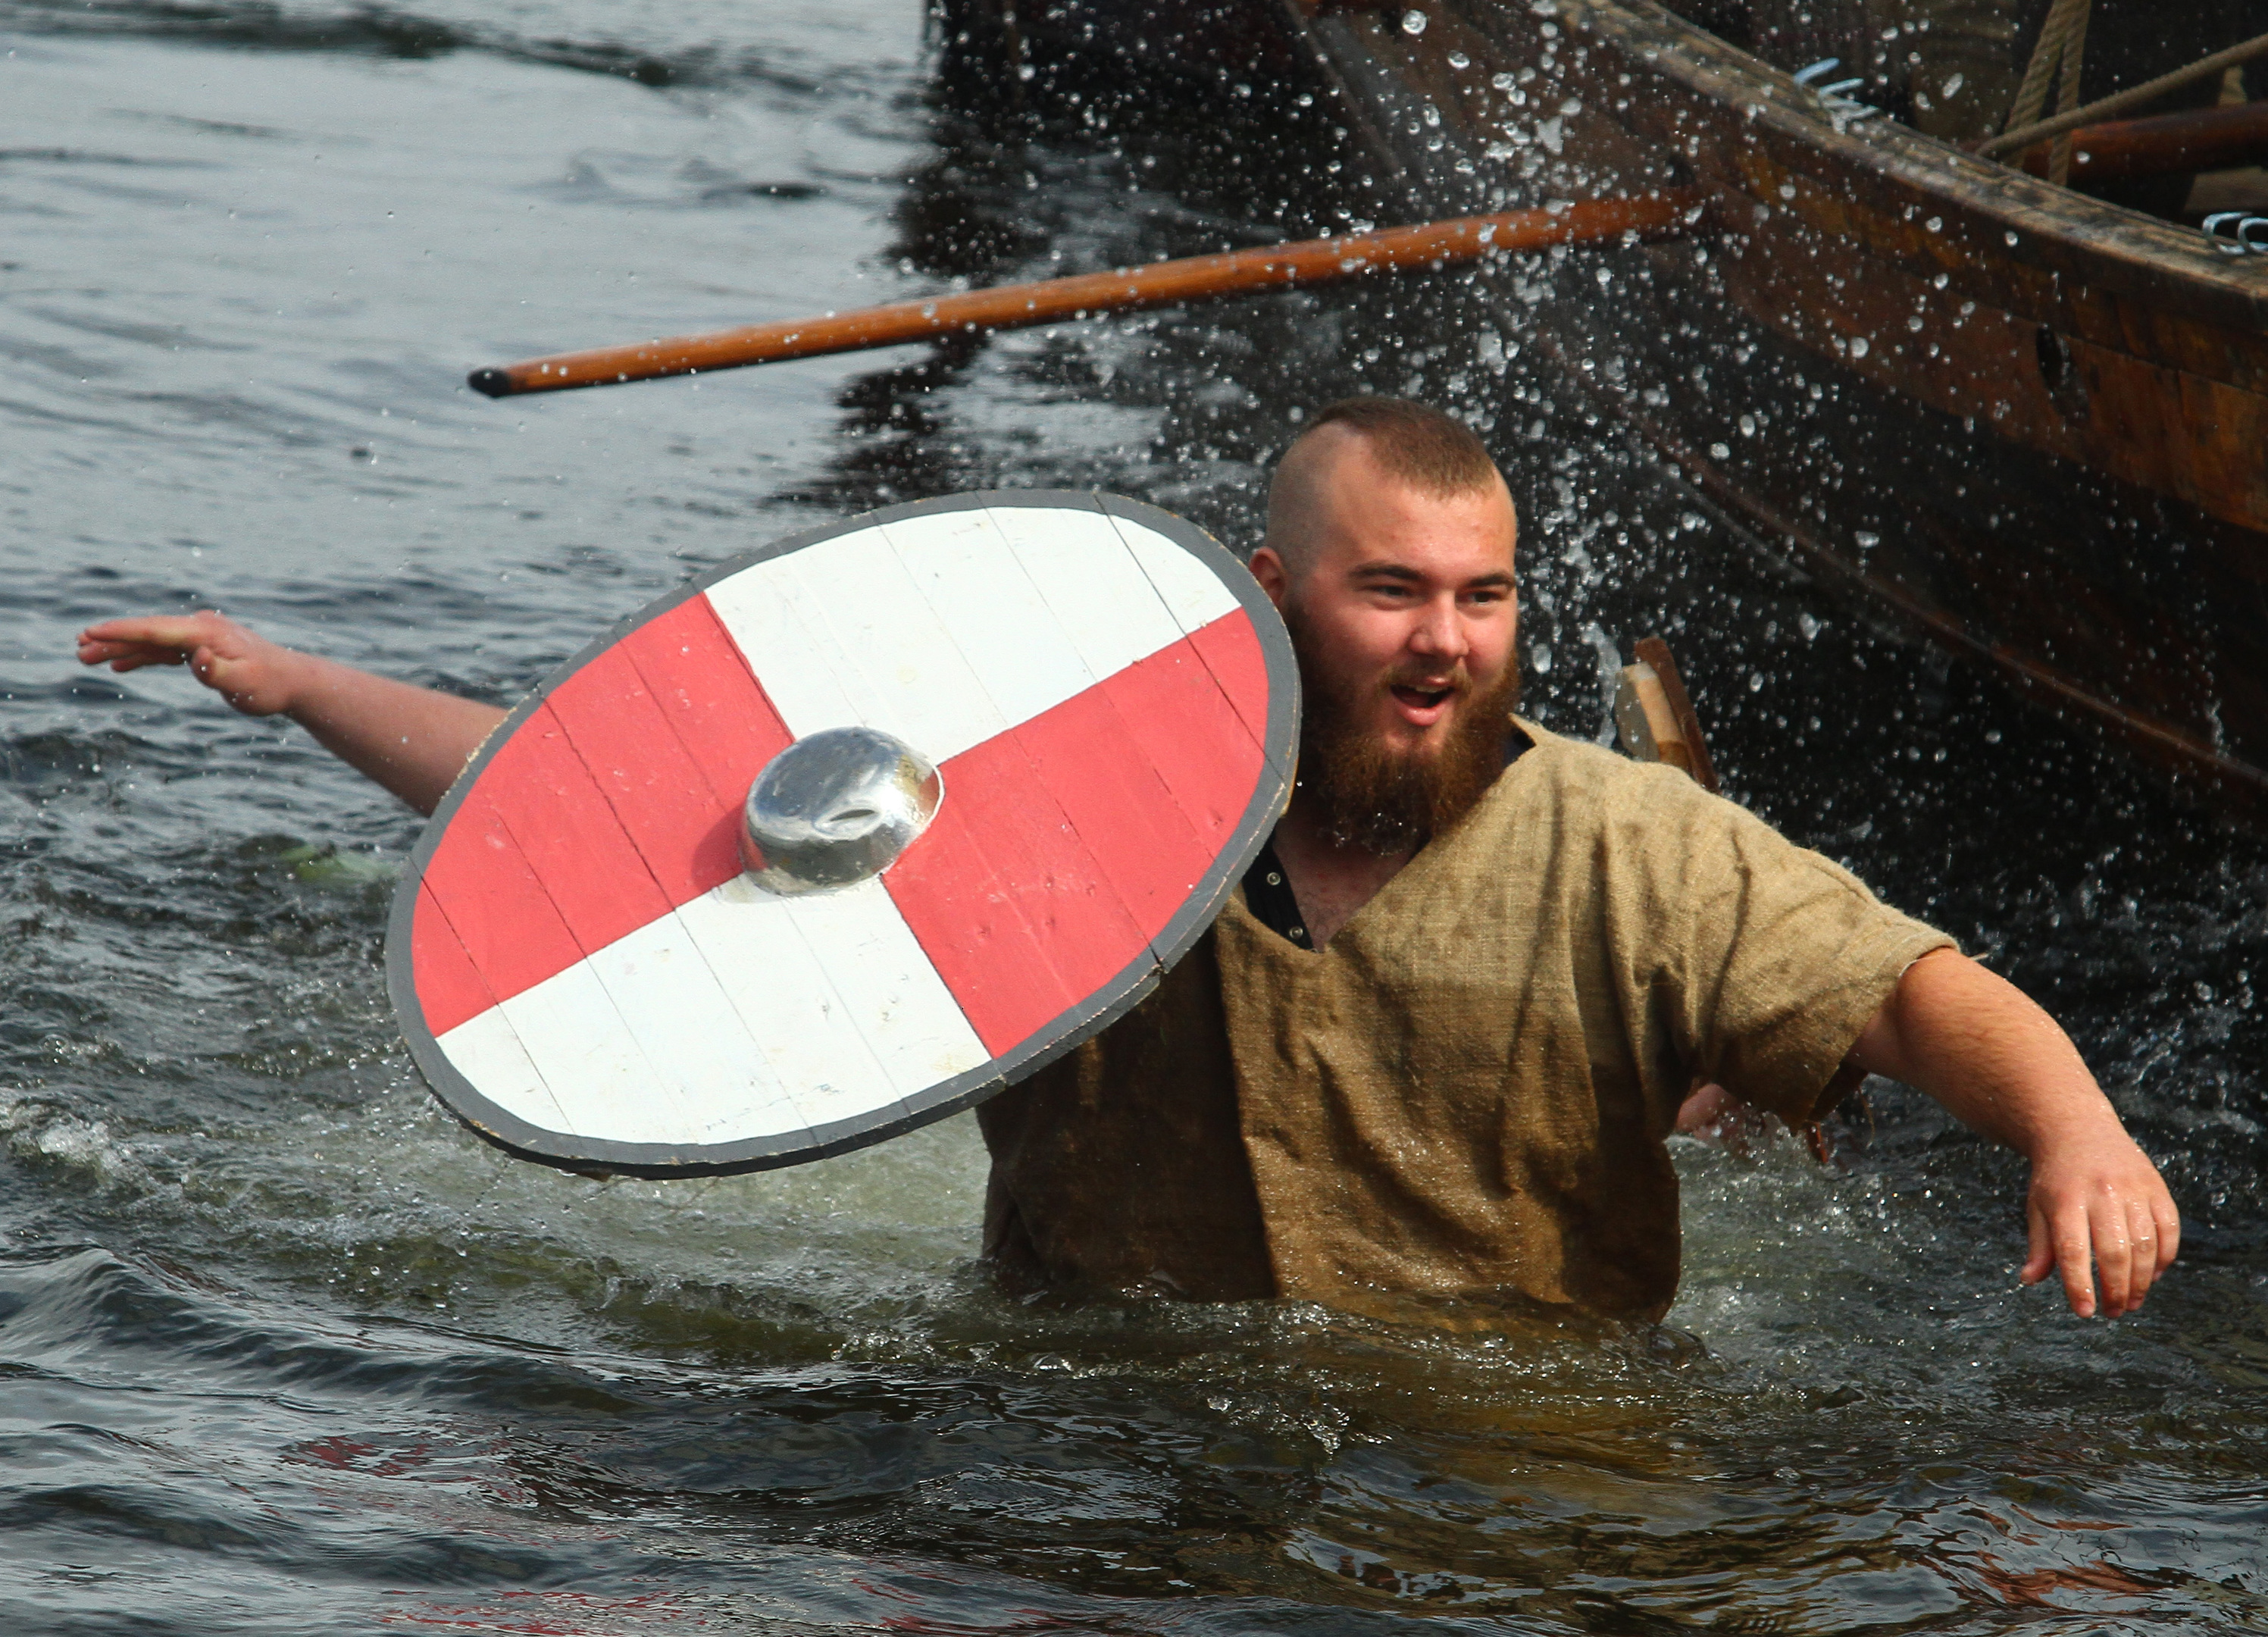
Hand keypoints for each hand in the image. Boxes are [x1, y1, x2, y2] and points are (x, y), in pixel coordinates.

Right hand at [77, 611, 306, 717]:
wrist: (294, 681)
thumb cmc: (270, 686)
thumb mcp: (244, 684)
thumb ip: (218, 672)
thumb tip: (198, 658)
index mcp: (205, 633)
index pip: (155, 630)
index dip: (120, 632)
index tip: (90, 632)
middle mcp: (201, 628)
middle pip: (148, 633)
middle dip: (112, 640)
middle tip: (77, 649)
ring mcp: (202, 637)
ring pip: (153, 641)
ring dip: (122, 649)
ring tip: (87, 658)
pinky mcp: (203, 648)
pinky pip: (165, 649)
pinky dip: (143, 655)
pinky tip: (121, 665)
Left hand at [2021, 1127, 2179, 1317]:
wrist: (2079, 1131)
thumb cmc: (2056, 1179)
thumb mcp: (2037, 1206)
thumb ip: (2039, 1245)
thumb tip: (2029, 1280)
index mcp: (2065, 1200)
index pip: (2073, 1250)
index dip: (2080, 1285)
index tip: (2085, 1312)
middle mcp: (2101, 1193)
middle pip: (2114, 1252)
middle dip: (2116, 1290)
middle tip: (2114, 1312)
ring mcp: (2133, 1189)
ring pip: (2145, 1245)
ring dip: (2142, 1281)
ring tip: (2132, 1302)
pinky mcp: (2156, 1187)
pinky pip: (2169, 1230)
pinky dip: (2164, 1258)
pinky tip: (2152, 1276)